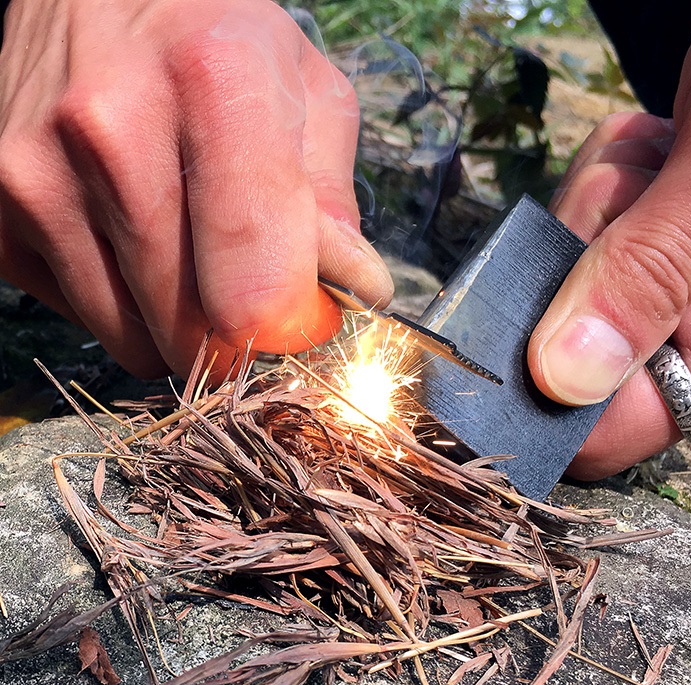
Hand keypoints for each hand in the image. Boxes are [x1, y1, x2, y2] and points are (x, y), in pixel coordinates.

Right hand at [0, 0, 391, 377]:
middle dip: (235, 335)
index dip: (286, 329)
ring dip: (178, 326)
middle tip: (246, 291)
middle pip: (192, 328)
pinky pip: (89, 319)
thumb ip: (333, 198)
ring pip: (138, 340)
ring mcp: (38, 178)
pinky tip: (133, 243)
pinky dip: (125, 306)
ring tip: (188, 254)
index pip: (254, 287)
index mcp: (213, 84)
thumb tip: (357, 290)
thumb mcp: (306, 89)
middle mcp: (109, 132)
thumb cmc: (215, 39)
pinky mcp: (0, 217)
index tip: (297, 321)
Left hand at [527, 0, 690, 477]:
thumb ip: (653, 262)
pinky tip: (662, 152)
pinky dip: (609, 189)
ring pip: (578, 285)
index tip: (501, 318)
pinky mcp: (679, 262)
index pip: (610, 432)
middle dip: (575, 259)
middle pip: (575, 347)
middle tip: (637, 180)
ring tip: (665, 152)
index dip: (536, 398)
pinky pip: (598, 244)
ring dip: (597, 209)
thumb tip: (563, 379)